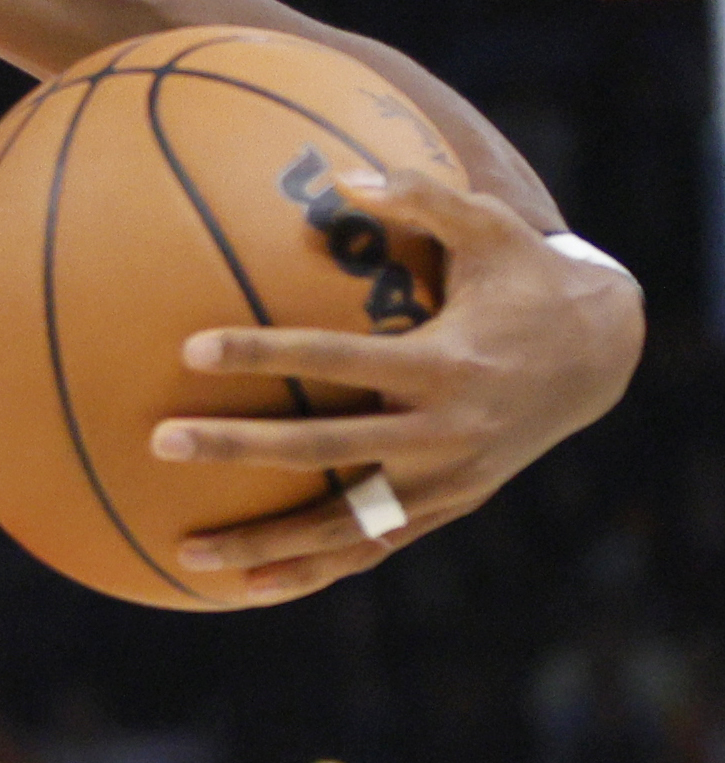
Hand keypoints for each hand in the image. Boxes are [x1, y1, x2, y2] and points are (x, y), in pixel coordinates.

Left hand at [151, 167, 643, 602]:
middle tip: (160, 440)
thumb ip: (418, 196)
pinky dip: (313, 571)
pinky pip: (371, 549)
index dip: (265, 354)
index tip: (191, 348)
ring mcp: (447, 482)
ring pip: (346, 527)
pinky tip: (249, 589)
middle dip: (241, 449)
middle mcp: (445, 433)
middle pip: (326, 449)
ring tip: (185, 554)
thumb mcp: (489, 227)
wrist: (602, 357)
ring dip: (267, 543)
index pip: (338, 360)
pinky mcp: (448, 509)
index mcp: (445, 364)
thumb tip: (339, 174)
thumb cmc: (527, 277)